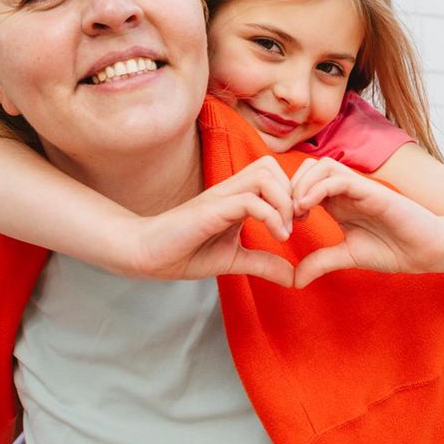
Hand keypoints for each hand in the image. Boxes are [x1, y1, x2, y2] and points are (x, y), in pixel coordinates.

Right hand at [126, 156, 294, 285]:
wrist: (146, 255)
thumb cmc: (183, 253)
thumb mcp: (233, 260)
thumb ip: (263, 263)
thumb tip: (293, 277)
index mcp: (235, 197)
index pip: (272, 173)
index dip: (291, 193)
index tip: (297, 224)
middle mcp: (229, 191)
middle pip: (270, 165)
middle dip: (291, 193)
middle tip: (295, 224)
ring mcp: (219, 197)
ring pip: (264, 175)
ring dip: (284, 202)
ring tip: (284, 232)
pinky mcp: (211, 210)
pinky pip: (250, 201)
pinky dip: (271, 216)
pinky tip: (276, 237)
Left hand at [289, 157, 443, 287]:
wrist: (427, 250)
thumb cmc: (394, 249)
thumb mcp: (347, 256)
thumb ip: (321, 262)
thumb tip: (294, 279)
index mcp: (339, 202)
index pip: (304, 183)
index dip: (287, 198)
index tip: (282, 225)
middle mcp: (347, 190)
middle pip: (308, 167)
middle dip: (289, 187)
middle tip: (285, 216)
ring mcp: (359, 188)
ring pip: (320, 166)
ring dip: (301, 184)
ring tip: (296, 212)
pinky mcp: (372, 191)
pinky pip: (338, 178)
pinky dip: (318, 188)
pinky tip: (308, 208)